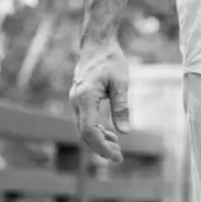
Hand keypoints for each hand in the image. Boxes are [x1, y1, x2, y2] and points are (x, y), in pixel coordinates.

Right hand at [70, 39, 129, 162]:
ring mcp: (75, 101)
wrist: (97, 44)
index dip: (101, 147)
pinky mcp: (79, 100)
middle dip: (100, 148)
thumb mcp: (121, 82)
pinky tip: (110, 134)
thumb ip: (122, 107)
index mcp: (85, 97)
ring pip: (83, 129)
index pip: (89, 131)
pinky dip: (95, 131)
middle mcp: (76, 101)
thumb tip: (126, 132)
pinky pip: (84, 121)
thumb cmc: (111, 60)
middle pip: (84, 134)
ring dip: (98, 141)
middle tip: (119, 157)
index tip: (117, 157)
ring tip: (117, 147)